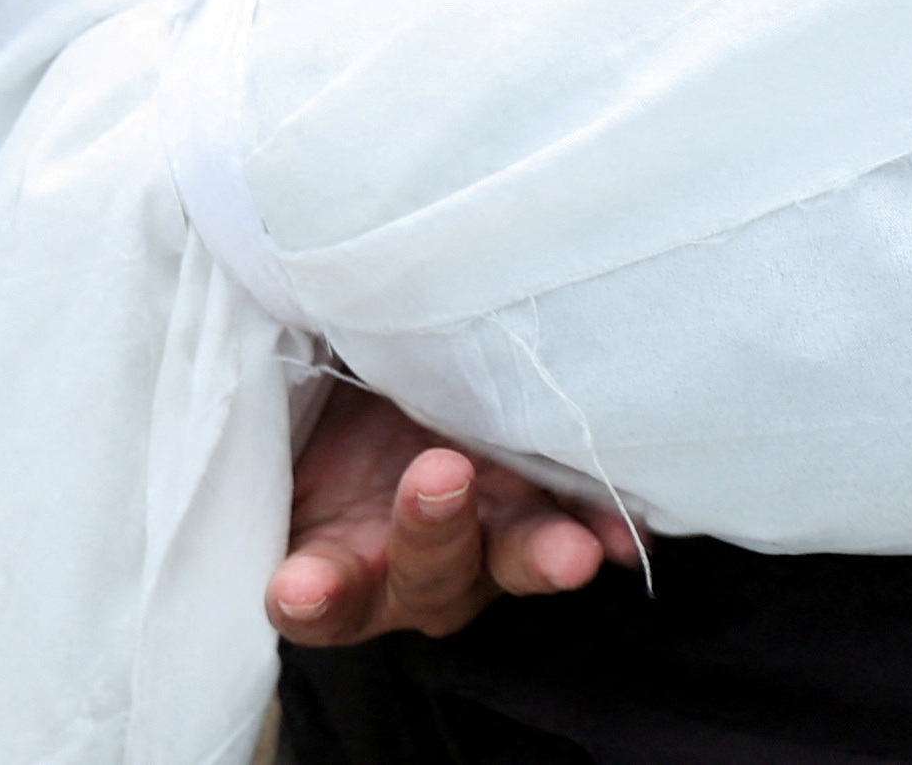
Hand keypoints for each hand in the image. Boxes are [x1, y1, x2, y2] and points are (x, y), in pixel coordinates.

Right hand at [266, 380, 641, 645]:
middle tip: (439, 474)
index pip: (308, 592)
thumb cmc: (324, 387)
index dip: (307, 594)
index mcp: (328, 550)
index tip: (302, 585)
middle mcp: (407, 558)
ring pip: (508, 557)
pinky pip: (576, 521)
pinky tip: (630, 536)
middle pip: (423, 574)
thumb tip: (282, 318)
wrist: (390, 362)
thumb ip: (281, 389)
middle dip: (434, 533)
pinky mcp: (546, 502)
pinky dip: (600, 527)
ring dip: (539, 552)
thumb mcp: (292, 390)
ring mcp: (483, 534)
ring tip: (571, 550)